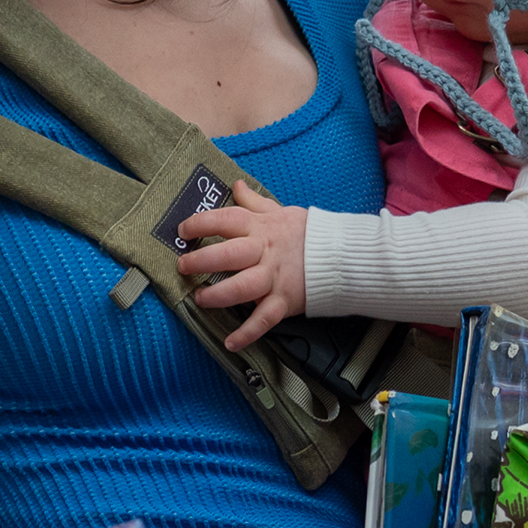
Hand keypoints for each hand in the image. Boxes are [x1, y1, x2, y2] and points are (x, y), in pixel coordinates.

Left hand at [175, 191, 309, 349]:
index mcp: (261, 228)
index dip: (202, 223)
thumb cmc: (308, 234)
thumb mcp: (281, 212)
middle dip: (201, 260)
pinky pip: (263, 319)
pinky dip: (247, 333)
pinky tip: (230, 342)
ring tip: (201, 299)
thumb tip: (236, 185)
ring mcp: (274, 278)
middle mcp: (265, 252)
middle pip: (228, 254)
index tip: (183, 230)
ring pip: (242, 287)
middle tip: (183, 266)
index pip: (227, 220)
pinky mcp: (284, 301)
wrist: (344, 255)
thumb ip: (254, 202)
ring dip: (218, 295)